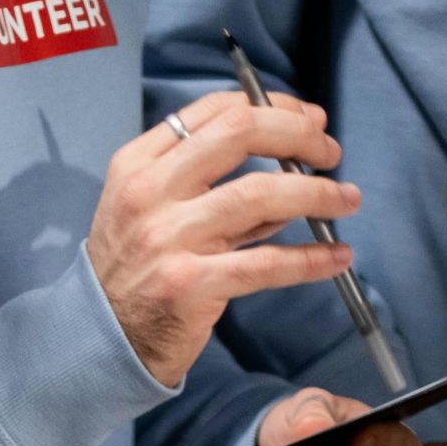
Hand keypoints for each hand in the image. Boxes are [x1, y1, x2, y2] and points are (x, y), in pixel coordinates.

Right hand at [88, 92, 360, 388]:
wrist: (99, 338)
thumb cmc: (134, 269)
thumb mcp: (150, 209)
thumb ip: (205, 183)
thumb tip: (286, 161)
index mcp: (140, 162)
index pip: (216, 111)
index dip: (273, 106)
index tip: (308, 119)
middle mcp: (151, 193)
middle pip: (240, 134)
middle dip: (298, 134)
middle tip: (331, 152)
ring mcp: (169, 239)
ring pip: (260, 195)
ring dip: (316, 193)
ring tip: (347, 199)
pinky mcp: (191, 285)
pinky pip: (266, 265)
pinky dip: (310, 259)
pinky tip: (337, 256)